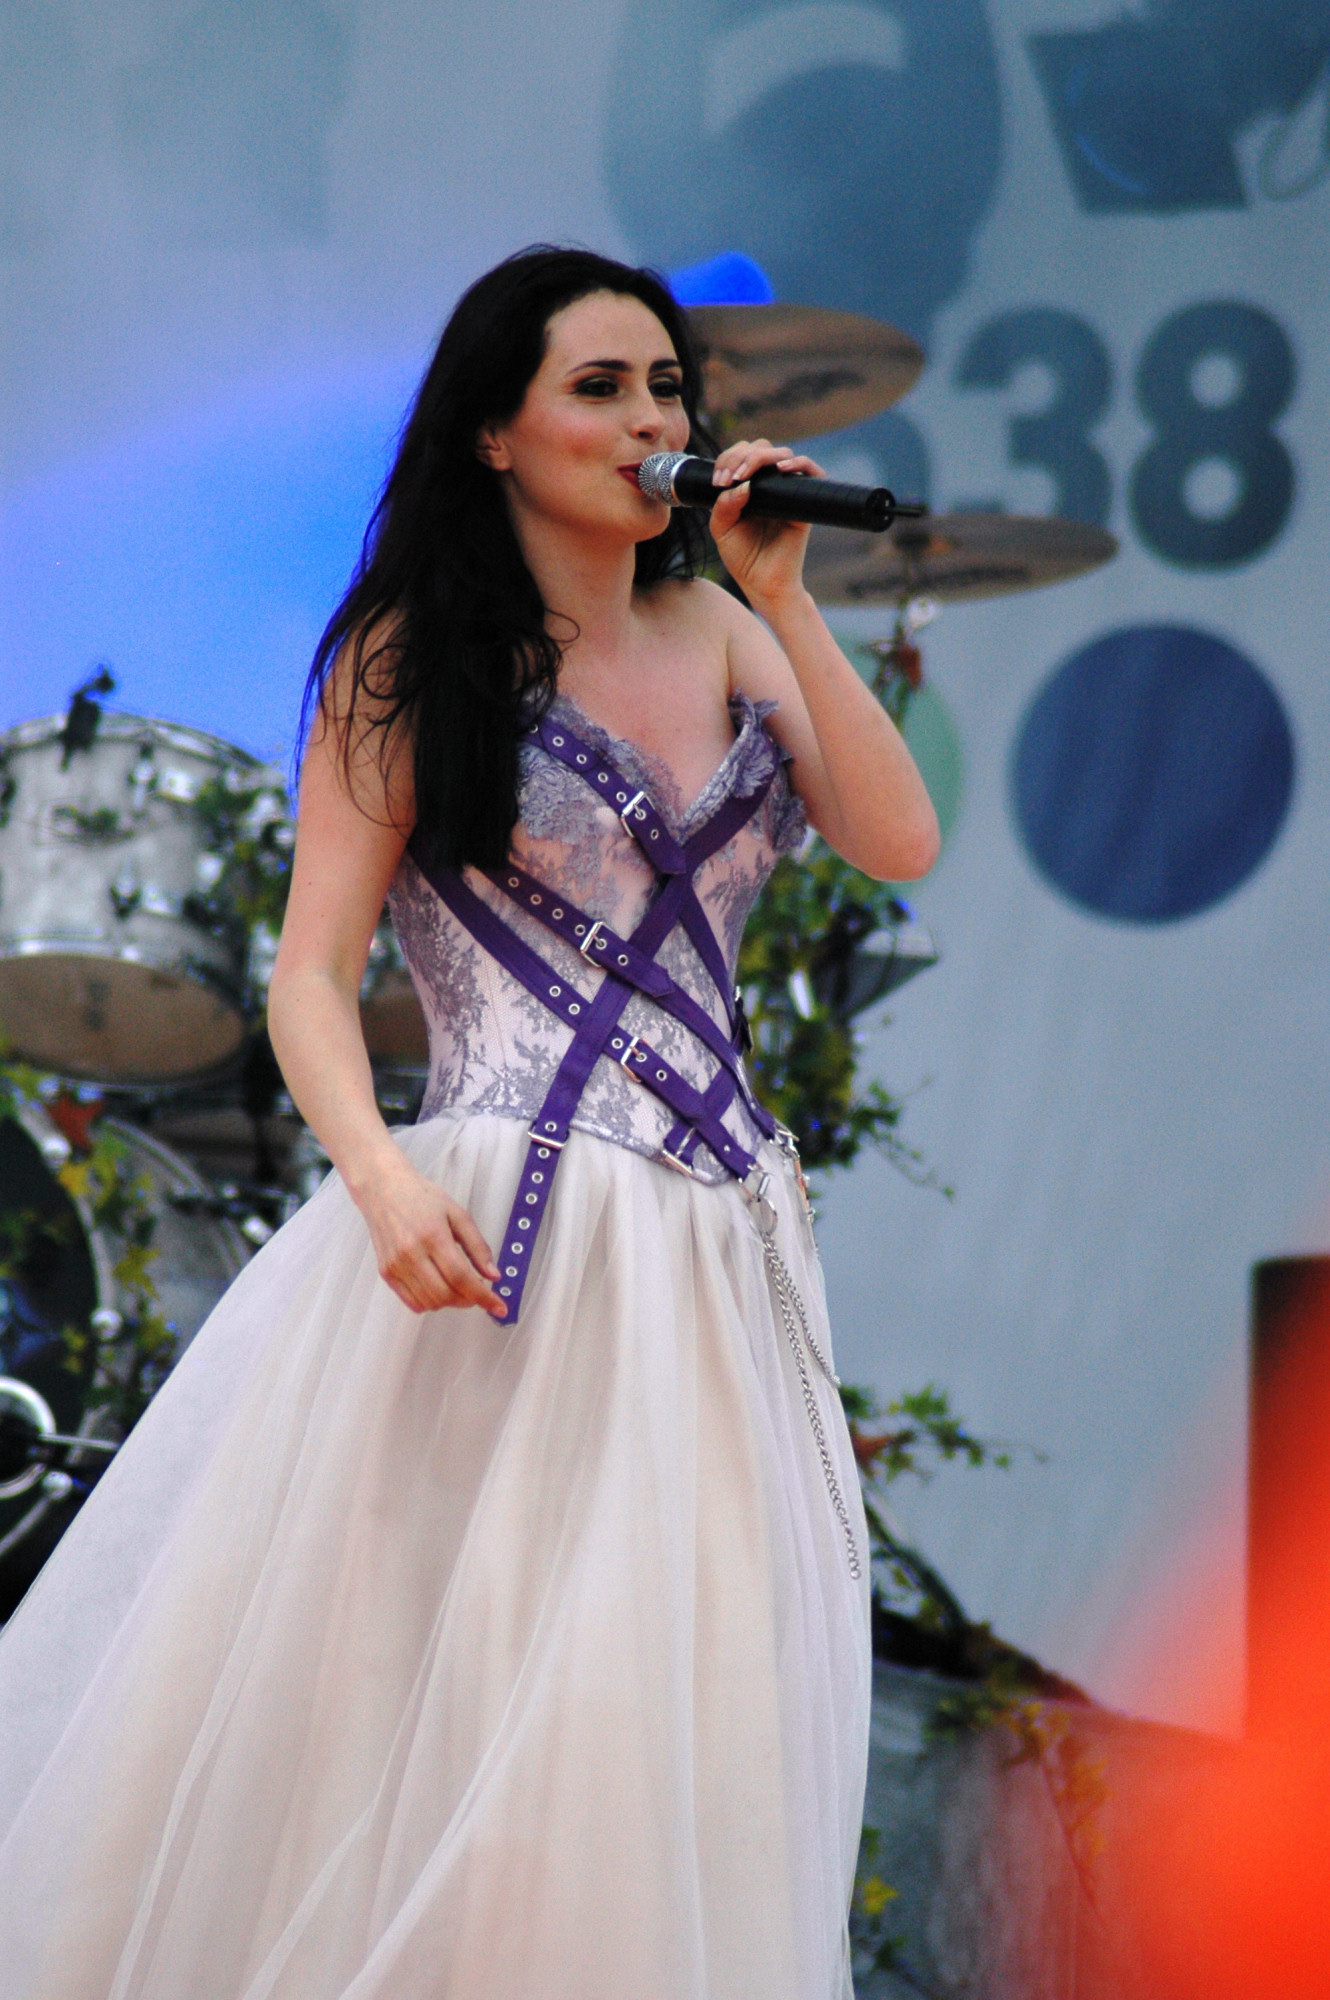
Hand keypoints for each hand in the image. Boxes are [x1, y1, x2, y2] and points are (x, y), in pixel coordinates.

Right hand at [358, 1154, 505, 1317]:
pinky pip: (412, 1302)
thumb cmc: (421, 1197)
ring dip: (451, 1303)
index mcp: (432, 1236)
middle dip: (469, 1300)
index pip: (461, 1277)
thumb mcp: (457, 1214)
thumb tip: (494, 1275)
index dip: (483, 1296)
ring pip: (430, 1303)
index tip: (499, 1307)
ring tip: (459, 1287)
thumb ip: (477, 1246)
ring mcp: (396, 1266)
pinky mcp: (386, 1273)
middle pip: (445, 1294)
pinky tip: (439, 1288)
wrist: (383, 1189)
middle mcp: (411, 1254)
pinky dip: (431, 1303)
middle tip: (479, 1292)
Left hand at [708, 438, 822, 610]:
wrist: (764, 584)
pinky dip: (799, 463)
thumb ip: (724, 505)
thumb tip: (743, 483)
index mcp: (746, 488)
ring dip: (761, 457)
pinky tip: (782, 469)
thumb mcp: (722, 529)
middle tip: (730, 477)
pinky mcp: (804, 501)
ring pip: (781, 454)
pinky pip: (810, 471)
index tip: (718, 482)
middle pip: (760, 448)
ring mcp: (787, 491)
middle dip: (741, 456)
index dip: (728, 459)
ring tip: (746, 474)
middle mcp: (768, 485)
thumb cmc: (744, 559)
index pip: (740, 456)